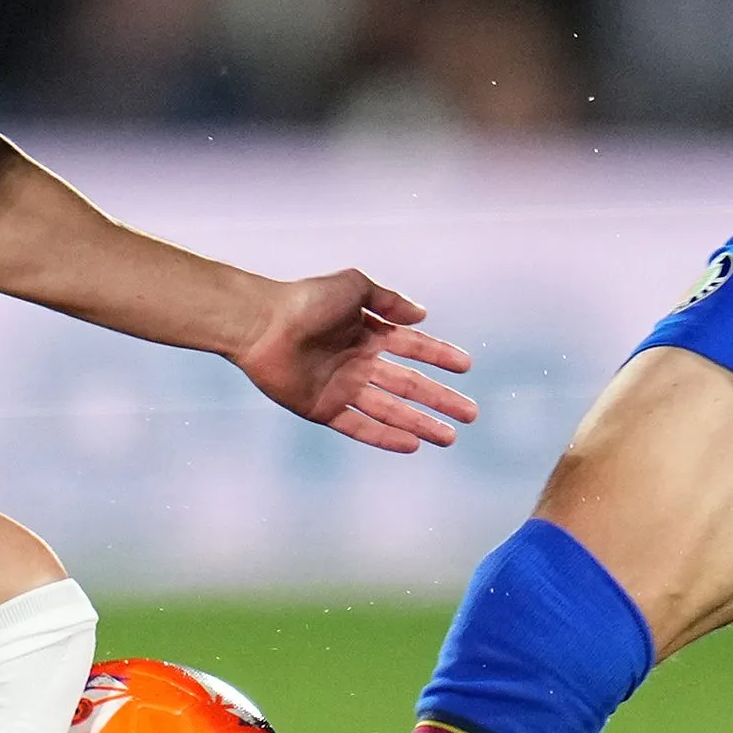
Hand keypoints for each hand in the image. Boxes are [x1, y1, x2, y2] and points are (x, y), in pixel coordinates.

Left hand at [230, 270, 477, 454]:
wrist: (262, 324)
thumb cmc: (306, 299)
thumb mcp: (354, 287)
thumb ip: (389, 300)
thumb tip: (422, 314)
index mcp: (366, 332)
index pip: (412, 347)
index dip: (440, 356)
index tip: (466, 366)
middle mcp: (358, 362)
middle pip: (409, 385)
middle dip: (440, 399)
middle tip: (470, 414)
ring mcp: (342, 388)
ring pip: (391, 410)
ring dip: (421, 424)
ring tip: (450, 437)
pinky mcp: (323, 409)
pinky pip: (360, 427)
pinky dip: (386, 437)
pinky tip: (412, 445)